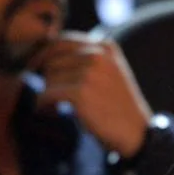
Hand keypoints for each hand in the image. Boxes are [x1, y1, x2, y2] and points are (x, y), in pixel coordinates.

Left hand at [36, 33, 150, 157]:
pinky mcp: (81, 93)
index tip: (36, 71)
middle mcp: (98, 55)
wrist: (136, 133)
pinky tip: (51, 112)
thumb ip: (87, 59)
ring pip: (48, 77)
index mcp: (105, 46)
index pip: (61, 41)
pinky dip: (44, 105)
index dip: (44, 55)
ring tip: (54, 107)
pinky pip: (47, 94)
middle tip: (50, 96)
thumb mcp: (110, 73)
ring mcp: (90, 73)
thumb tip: (46, 56)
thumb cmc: (118, 107)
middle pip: (52, 59)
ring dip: (46, 94)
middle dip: (47, 78)